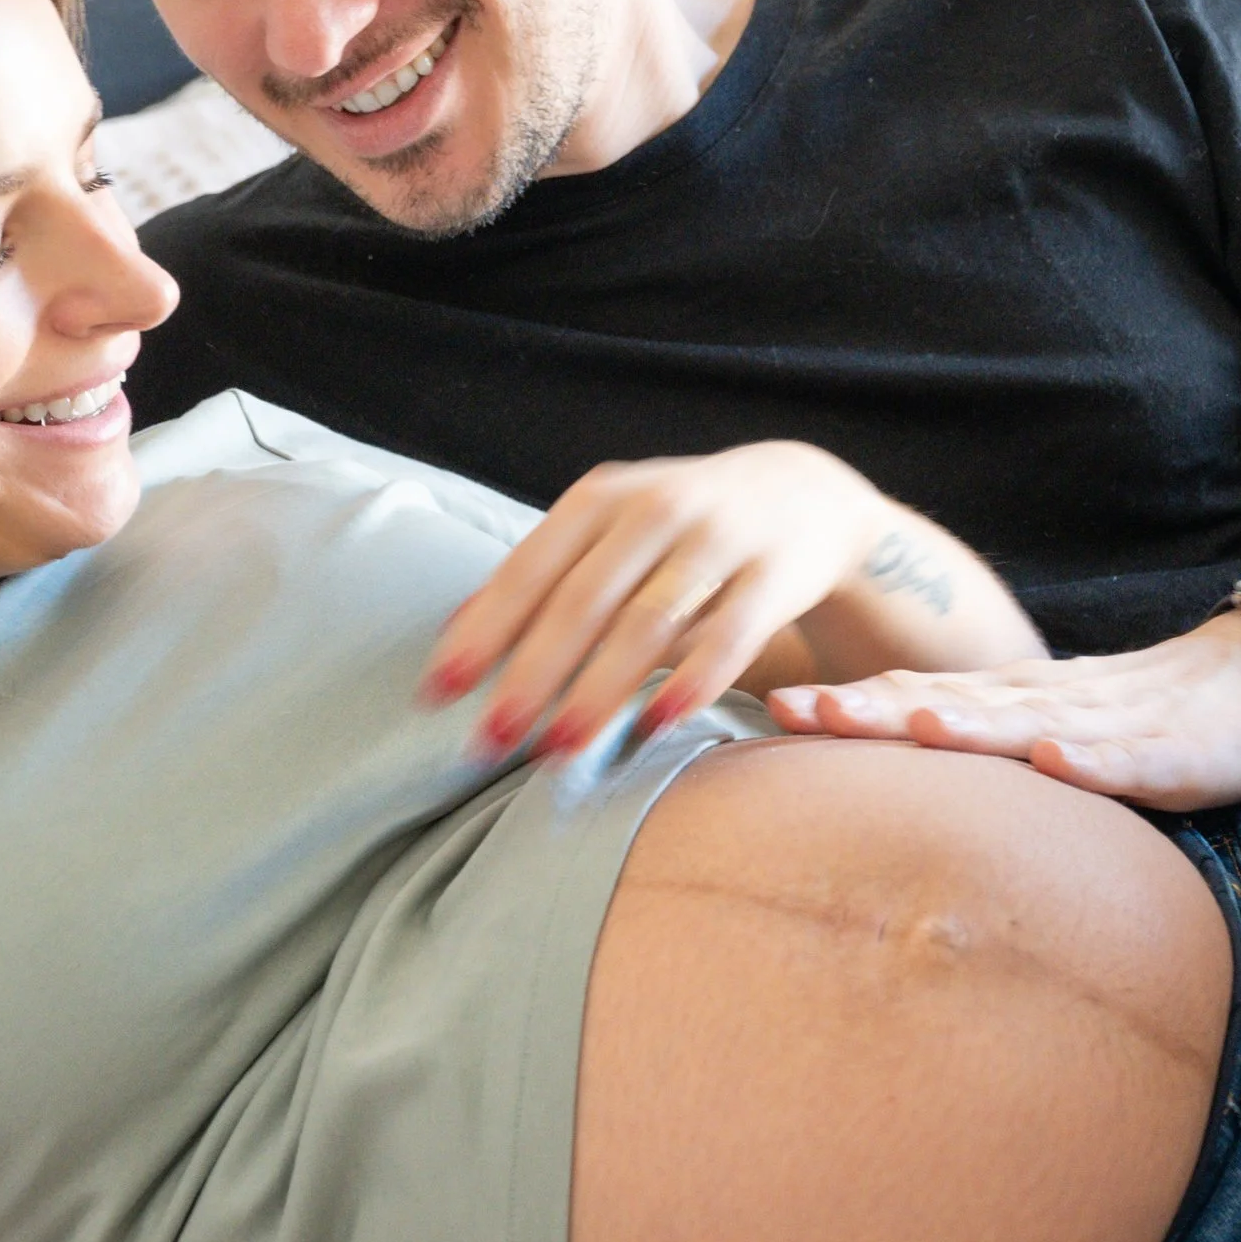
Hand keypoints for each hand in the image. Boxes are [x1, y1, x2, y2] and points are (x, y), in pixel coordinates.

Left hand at [425, 443, 905, 760]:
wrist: (802, 492)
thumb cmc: (678, 527)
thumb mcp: (606, 530)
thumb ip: (539, 577)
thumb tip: (452, 633)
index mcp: (600, 499)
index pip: (528, 570)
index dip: (482, 633)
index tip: (438, 693)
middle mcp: (654, 510)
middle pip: (581, 602)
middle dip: (530, 675)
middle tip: (490, 739)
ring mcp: (718, 539)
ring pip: (648, 623)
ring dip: (598, 691)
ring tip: (557, 750)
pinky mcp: (774, 575)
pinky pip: (729, 635)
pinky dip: (693, 682)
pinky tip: (657, 726)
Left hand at [767, 606, 1240, 808]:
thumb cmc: (1160, 716)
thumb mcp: (1063, 737)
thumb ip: (995, 756)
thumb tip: (907, 795)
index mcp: (1021, 702)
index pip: (920, 697)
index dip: (848, 703)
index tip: (771, 708)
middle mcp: (1052, 702)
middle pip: (950, 701)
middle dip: (870, 707)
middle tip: (794, 709)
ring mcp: (1115, 722)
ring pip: (1027, 721)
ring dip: (966, 721)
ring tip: (904, 720)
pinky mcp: (1179, 750)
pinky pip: (1132, 759)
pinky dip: (1092, 760)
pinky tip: (1054, 760)